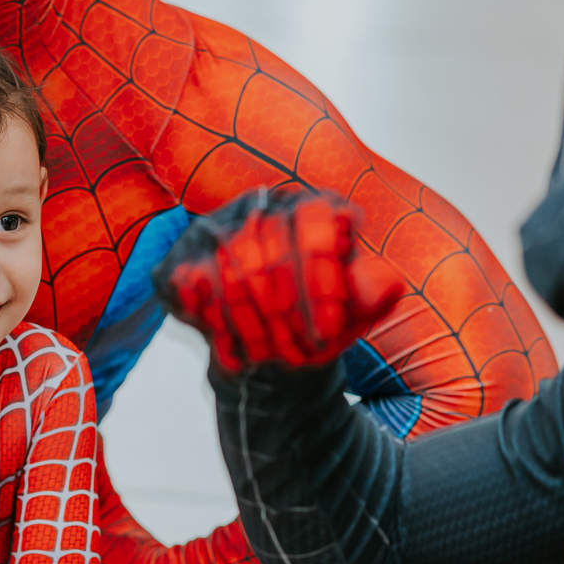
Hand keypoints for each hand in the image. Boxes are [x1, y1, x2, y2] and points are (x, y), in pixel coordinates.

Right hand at [155, 190, 405, 372]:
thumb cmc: (319, 315)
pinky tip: (239, 356)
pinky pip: (192, 291)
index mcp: (309, 204)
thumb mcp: (357, 307)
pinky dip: (218, 327)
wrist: (271, 340)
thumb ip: (375, 291)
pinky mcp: (179, 260)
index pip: (314, 226)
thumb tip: (385, 283)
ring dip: (255, 327)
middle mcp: (258, 203)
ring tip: (275, 360)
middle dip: (287, 316)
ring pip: (230, 275)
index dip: (322, 283)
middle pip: (269, 255)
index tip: (329, 333)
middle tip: (302, 356)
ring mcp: (212, 228)